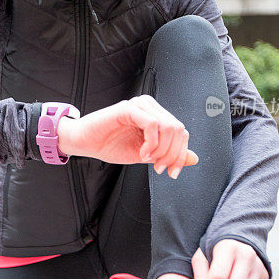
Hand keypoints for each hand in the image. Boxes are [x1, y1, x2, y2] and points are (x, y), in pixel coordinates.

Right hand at [57, 94, 198, 177]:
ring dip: (161, 150)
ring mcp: (139, 106)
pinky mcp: (128, 109)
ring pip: (168, 126)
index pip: (181, 132)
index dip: (180, 154)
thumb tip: (194, 158)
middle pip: (178, 129)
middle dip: (172, 154)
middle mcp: (150, 107)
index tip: (171, 172)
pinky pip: (152, 124)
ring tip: (148, 159)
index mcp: (156, 115)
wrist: (85, 142)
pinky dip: (151, 143)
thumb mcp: (146, 155)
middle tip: (159, 168)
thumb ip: (169, 154)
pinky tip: (142, 153)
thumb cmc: (110, 145)